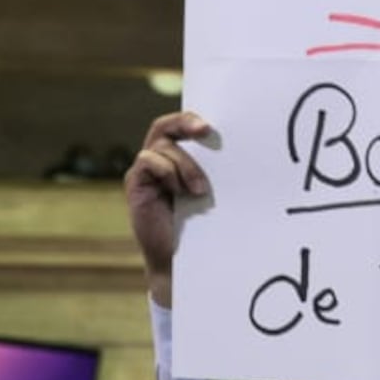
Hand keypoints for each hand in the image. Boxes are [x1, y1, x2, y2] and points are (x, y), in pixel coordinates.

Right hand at [125, 111, 216, 305]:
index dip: (192, 118)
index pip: (181, 126)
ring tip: (199, 189)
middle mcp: (160, 160)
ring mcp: (146, 172)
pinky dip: (167, 172)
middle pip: (165, 126)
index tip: (213, 125)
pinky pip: (148, 161)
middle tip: (204, 130)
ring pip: (162, 146)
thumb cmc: (203, 227)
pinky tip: (179, 192)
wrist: (181, 261)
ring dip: (185, 164)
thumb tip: (244, 150)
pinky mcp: (136, 184)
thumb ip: (217, 172)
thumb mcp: (214, 194)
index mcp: (179, 158)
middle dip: (185, 123)